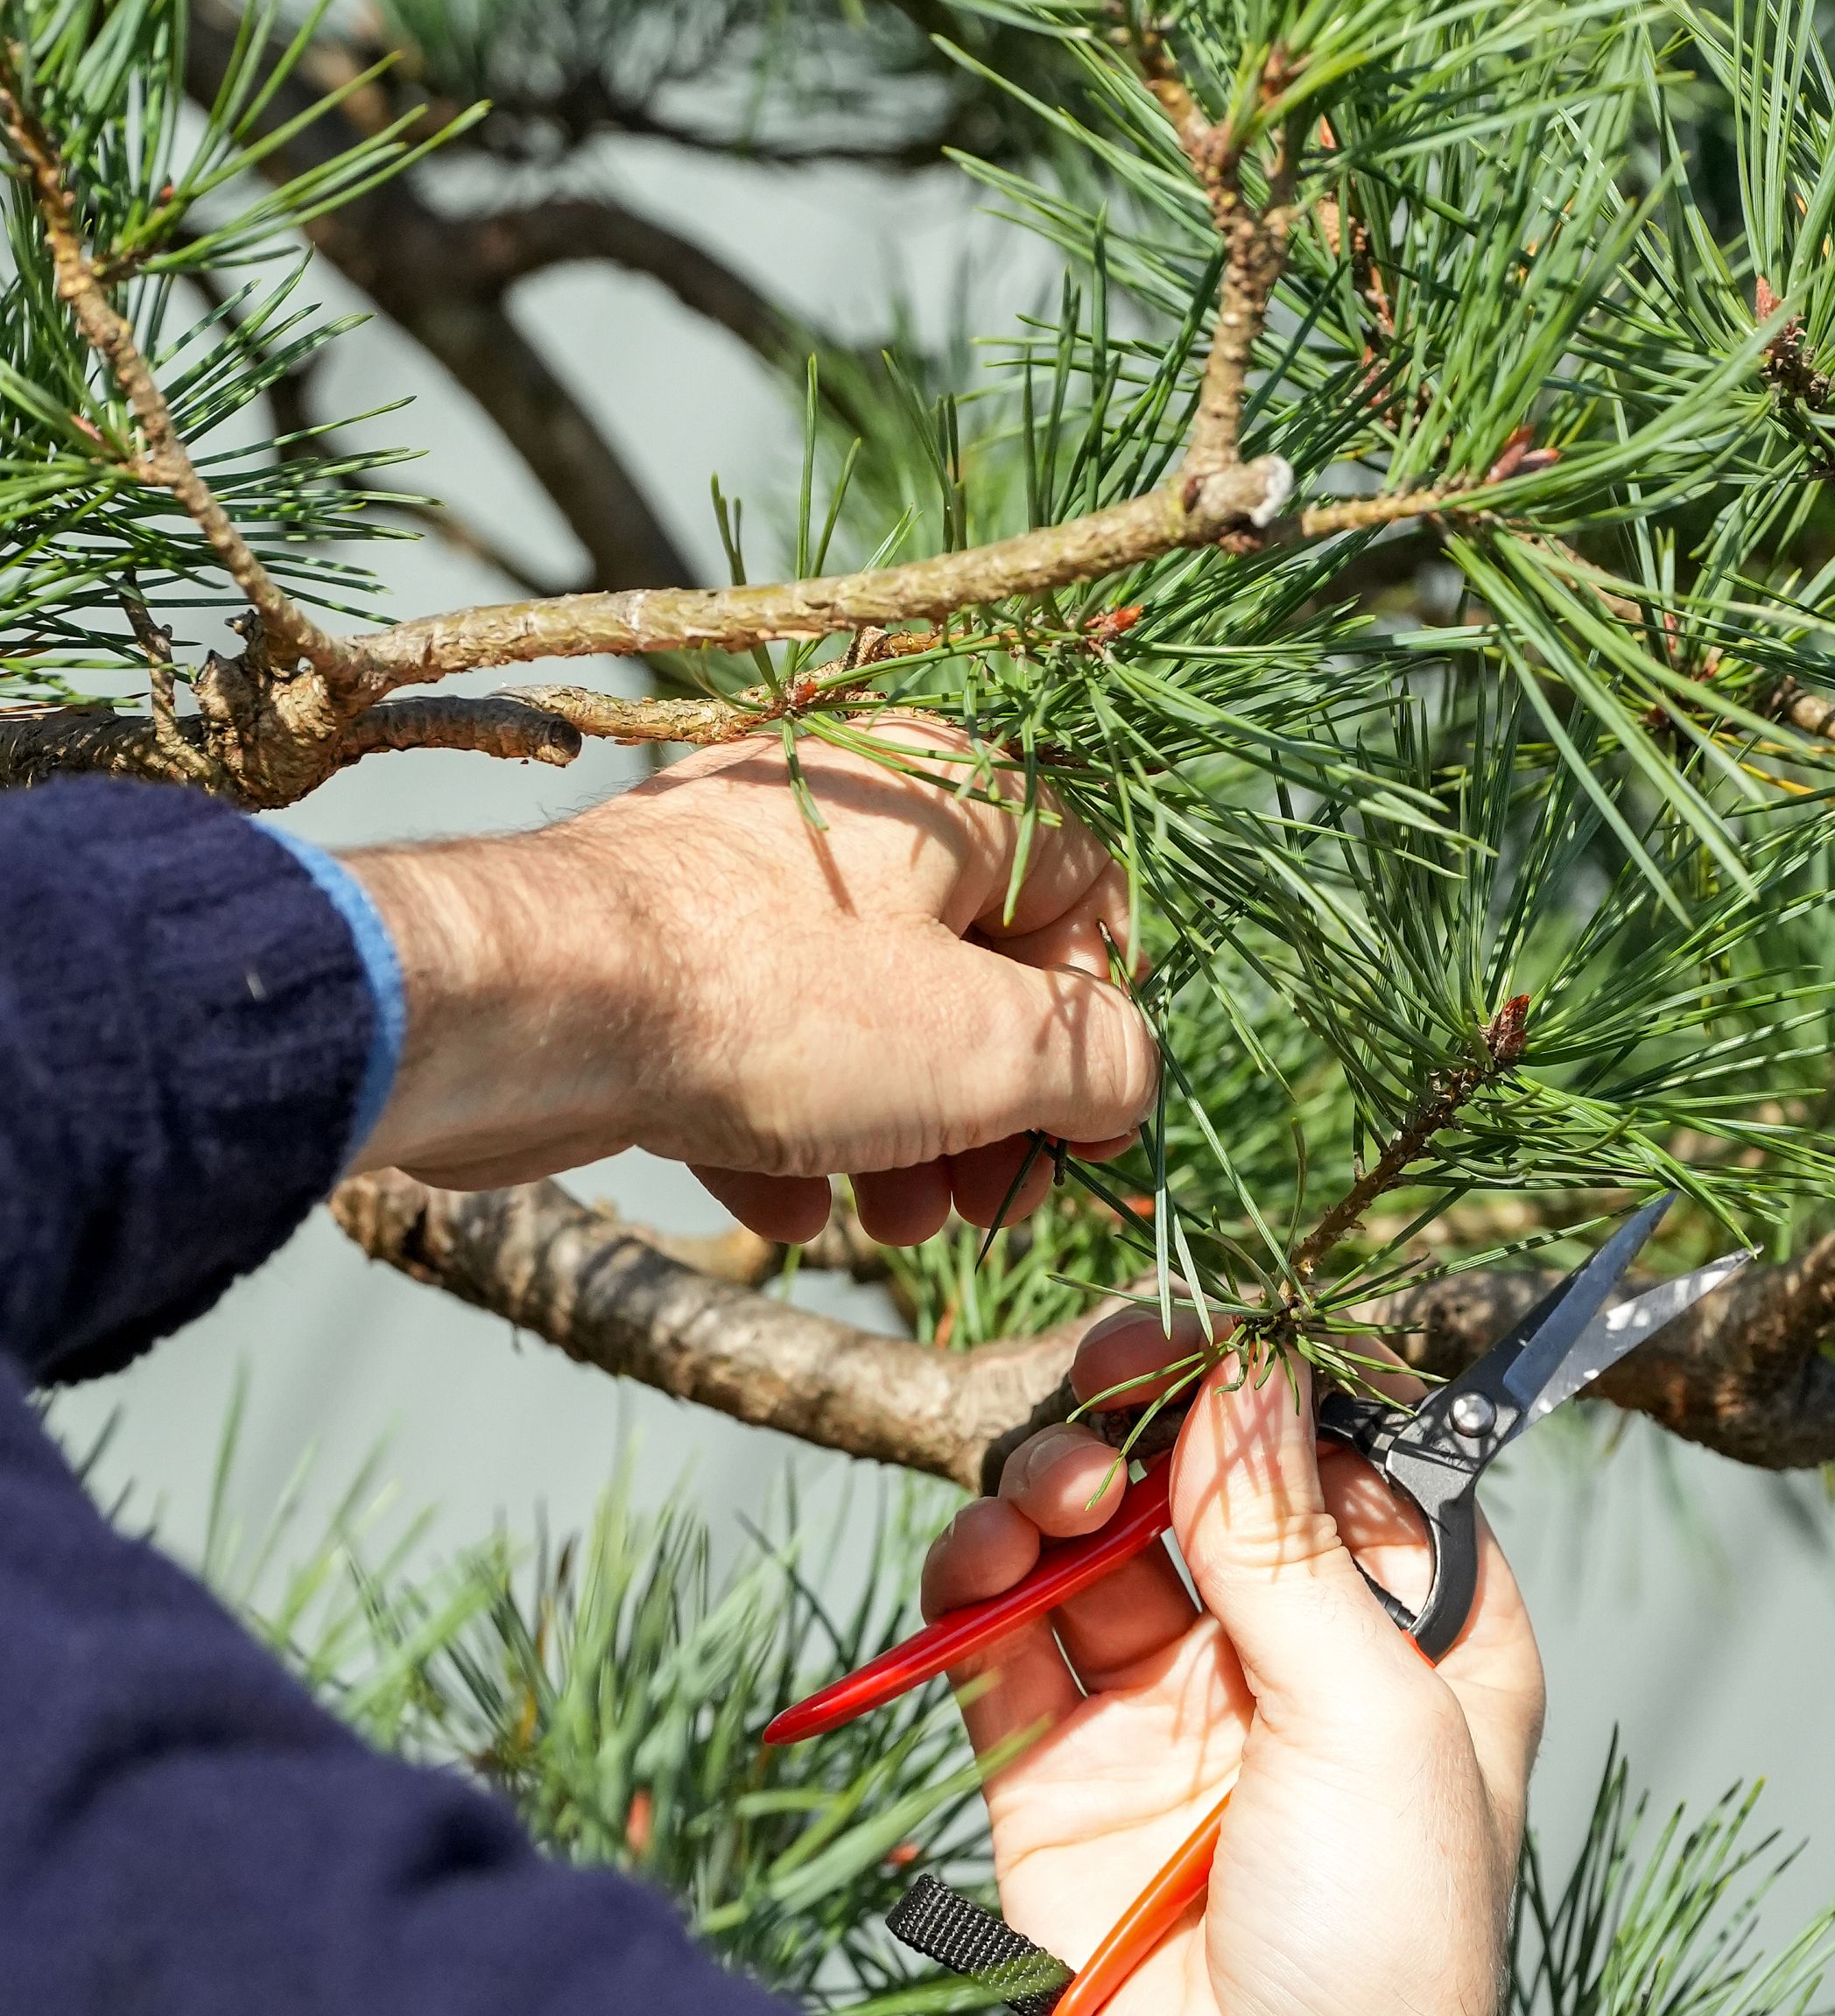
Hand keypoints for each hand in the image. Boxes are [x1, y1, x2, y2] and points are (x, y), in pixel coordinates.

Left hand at [349, 726, 1153, 1242]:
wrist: (529, 1010)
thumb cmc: (769, 1005)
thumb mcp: (991, 1051)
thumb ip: (1101, 1064)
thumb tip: (1124, 1080)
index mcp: (946, 792)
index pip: (1085, 887)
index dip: (1100, 1022)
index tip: (1079, 1131)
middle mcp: (846, 813)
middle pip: (975, 974)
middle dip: (991, 1113)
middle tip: (986, 1208)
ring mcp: (744, 882)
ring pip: (867, 1026)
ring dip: (900, 1144)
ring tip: (890, 1223)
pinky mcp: (661, 957)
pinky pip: (762, 1051)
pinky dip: (789, 1137)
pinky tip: (783, 1208)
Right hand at [921, 1309, 1546, 2015]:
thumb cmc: (1379, 1951)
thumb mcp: (1373, 1717)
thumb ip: (1289, 1543)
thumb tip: (1246, 1372)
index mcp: (1421, 1644)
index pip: (1340, 1464)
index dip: (1268, 1391)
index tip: (1201, 1335)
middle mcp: (1295, 1668)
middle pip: (1198, 1486)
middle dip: (1142, 1423)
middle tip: (1103, 1385)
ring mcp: (1168, 1720)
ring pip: (1091, 1546)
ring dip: (1055, 1492)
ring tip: (1048, 1501)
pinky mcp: (1056, 1777)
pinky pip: (1002, 1639)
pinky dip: (978, 1581)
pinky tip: (977, 1559)